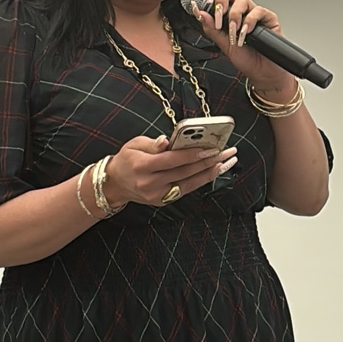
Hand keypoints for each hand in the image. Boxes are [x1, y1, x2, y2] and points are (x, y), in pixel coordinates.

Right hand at [104, 134, 236, 208]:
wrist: (116, 184)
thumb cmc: (126, 160)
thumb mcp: (134, 144)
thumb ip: (153, 144)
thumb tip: (167, 141)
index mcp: (142, 166)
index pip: (172, 160)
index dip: (193, 154)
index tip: (210, 147)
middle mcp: (150, 183)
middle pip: (184, 172)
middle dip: (208, 161)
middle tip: (226, 152)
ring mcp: (158, 195)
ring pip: (190, 183)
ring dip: (210, 172)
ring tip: (226, 162)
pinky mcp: (164, 200)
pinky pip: (186, 189)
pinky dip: (201, 180)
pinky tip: (213, 171)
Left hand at [194, 0, 296, 98]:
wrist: (262, 72)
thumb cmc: (245, 58)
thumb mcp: (223, 44)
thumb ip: (211, 29)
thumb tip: (199, 12)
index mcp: (228, 13)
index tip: (206, 2)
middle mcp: (241, 10)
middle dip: (222, 0)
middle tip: (219, 15)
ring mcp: (255, 13)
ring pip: (243, 0)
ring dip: (234, 16)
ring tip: (234, 32)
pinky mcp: (268, 18)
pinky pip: (258, 11)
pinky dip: (249, 21)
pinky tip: (246, 33)